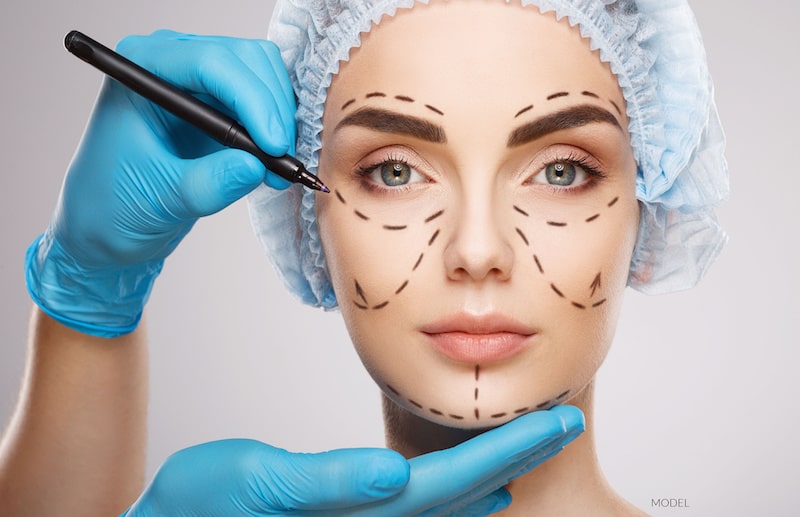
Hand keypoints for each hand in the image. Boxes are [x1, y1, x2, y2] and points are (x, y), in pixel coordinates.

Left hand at [26, 30, 294, 336]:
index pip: (209, 62)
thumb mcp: (160, 200)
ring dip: (281, 118)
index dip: (251, 99)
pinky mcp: (220, 101)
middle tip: (281, 162)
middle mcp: (171, 63)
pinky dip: (279, 126)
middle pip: (246, 58)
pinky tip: (272, 163)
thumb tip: (256, 166)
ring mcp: (198, 79)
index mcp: (140, 71)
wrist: (107, 227)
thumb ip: (207, 183)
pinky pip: (265, 98)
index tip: (273, 146)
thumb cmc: (113, 206)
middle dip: (271, 108)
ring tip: (275, 170)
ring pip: (264, 74)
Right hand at [121, 405, 583, 515]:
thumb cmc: (200, 507)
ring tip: (532, 444)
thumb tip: (394, 475)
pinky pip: (420, 507)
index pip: (451, 481)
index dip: (507, 450)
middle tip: (565, 423)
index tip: (560, 423)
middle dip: (516, 454)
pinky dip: (457, 490)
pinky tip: (477, 485)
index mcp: (358, 512)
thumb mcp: (255, 484)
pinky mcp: (347, 515)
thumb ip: (327, 485)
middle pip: (462, 490)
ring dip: (494, 469)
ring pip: (448, 501)